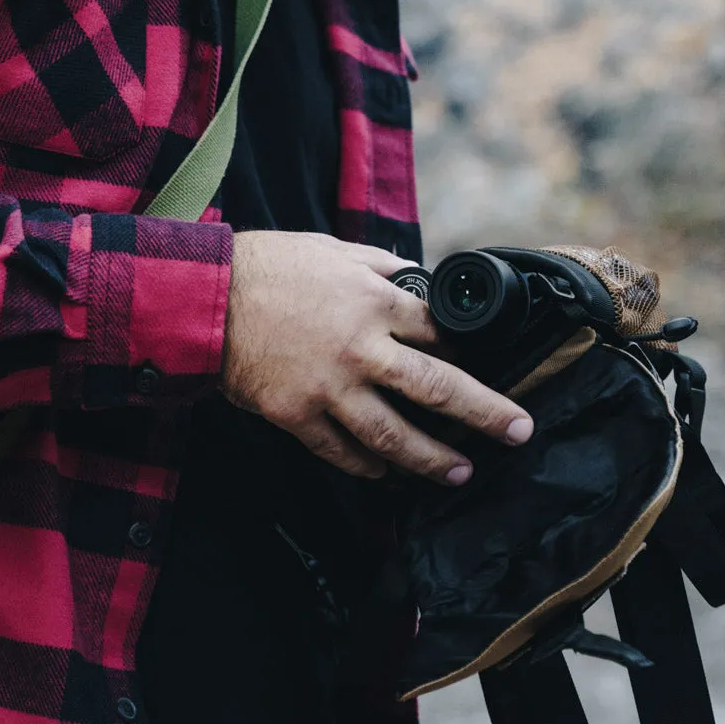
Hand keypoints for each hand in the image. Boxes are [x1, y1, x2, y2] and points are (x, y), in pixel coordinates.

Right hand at [220, 230, 533, 482]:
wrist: (206, 297)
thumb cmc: (270, 267)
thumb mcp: (334, 250)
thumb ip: (379, 268)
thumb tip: (413, 278)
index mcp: (375, 303)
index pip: (442, 335)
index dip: (471, 353)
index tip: (490, 367)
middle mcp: (361, 349)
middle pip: (438, 390)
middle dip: (486, 415)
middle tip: (518, 432)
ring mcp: (329, 388)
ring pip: (393, 436)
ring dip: (431, 458)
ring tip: (459, 472)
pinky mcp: (297, 415)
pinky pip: (340, 451)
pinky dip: (366, 466)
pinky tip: (386, 473)